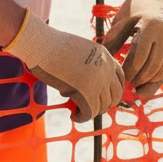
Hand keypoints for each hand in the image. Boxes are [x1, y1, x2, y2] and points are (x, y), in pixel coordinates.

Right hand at [5, 10, 124, 123]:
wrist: (42, 44)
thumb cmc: (52, 45)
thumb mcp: (79, 50)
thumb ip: (88, 65)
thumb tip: (87, 87)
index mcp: (104, 55)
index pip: (120, 78)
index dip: (113, 91)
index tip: (103, 97)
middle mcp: (106, 68)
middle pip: (115, 95)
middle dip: (104, 104)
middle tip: (90, 107)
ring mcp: (98, 81)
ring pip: (102, 106)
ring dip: (91, 111)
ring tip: (78, 111)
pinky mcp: (87, 93)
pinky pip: (89, 113)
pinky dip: (82, 117)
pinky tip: (74, 116)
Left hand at [103, 0, 162, 97]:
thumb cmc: (136, 7)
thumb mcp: (123, 19)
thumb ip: (114, 40)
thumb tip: (104, 62)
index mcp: (150, 26)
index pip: (138, 58)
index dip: (128, 72)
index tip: (121, 77)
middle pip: (152, 67)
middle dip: (139, 79)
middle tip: (129, 84)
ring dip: (151, 81)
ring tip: (138, 85)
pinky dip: (161, 77)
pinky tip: (151, 79)